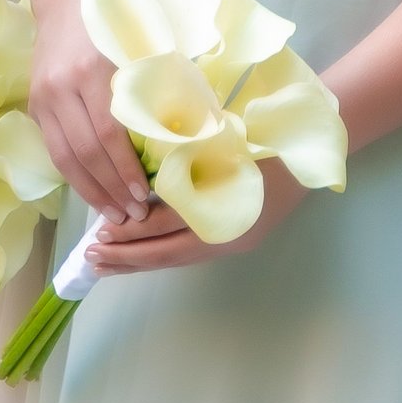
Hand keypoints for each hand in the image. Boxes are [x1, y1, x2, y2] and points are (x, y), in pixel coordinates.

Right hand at [29, 1, 151, 223]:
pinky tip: (94, 193)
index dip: (126, 169)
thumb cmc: (115, 25)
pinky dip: (75, 176)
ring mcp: (43, 98)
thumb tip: (187, 135)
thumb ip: (157, 88)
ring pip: (64, 158)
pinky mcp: (35, 106)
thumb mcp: (140, 48)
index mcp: (91, 71)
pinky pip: (55, 150)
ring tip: (114, 216)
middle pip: (84, 153)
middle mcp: (61, 87)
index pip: (108, 134)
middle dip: (110, 190)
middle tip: (134, 216)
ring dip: (90, 192)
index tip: (145, 194)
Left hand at [83, 161, 310, 275]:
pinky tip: (140, 252)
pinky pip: (189, 251)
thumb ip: (187, 167)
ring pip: (177, 257)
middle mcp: (227, 236)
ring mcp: (232, 241)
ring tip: (108, 264)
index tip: (100, 233)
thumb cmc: (266, 138)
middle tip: (92, 260)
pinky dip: (160, 252)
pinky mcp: (233, 238)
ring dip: (140, 261)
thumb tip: (141, 187)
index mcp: (224, 212)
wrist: (310, 150)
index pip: (167, 228)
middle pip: (167, 254)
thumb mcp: (223, 146)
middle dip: (127, 258)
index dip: (132, 232)